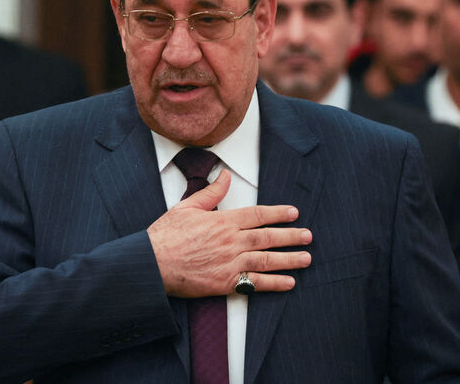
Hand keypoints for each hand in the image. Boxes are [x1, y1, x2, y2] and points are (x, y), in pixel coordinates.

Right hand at [147, 170, 311, 297]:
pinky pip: (255, 283)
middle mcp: (231, 241)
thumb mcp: (187, 207)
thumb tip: (225, 176)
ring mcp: (230, 263)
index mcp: (223, 221)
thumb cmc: (165, 235)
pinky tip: (289, 282)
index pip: (257, 215)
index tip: (293, 213)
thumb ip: (211, 193)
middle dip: (291, 236)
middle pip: (268, 237)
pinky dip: (274, 283)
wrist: (152, 263)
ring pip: (266, 260)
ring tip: (306, 258)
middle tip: (307, 236)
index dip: (278, 213)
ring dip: (289, 259)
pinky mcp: (225, 282)